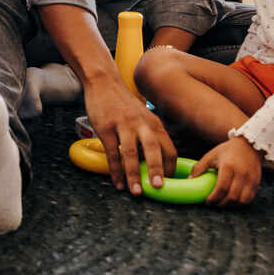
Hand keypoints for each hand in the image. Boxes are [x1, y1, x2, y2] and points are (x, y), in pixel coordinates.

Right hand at [84, 74, 176, 194]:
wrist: (104, 82)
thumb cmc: (123, 104)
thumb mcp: (142, 117)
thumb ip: (149, 135)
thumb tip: (154, 161)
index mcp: (154, 124)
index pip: (168, 148)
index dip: (170, 167)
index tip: (169, 183)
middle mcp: (141, 124)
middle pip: (153, 149)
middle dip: (157, 170)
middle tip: (159, 188)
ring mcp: (123, 125)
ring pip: (132, 152)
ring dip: (134, 174)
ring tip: (136, 192)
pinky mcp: (106, 127)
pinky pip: (112, 152)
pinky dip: (115, 169)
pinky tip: (117, 182)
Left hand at [192, 136, 261, 205]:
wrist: (249, 144)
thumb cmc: (227, 150)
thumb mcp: (211, 155)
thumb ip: (200, 167)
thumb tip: (189, 179)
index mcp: (228, 167)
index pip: (221, 188)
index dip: (213, 198)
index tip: (207, 201)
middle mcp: (241, 174)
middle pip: (232, 197)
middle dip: (221, 203)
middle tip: (214, 203)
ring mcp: (251, 179)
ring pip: (242, 200)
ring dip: (232, 205)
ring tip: (223, 202)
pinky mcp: (257, 182)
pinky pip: (250, 198)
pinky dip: (241, 202)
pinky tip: (233, 200)